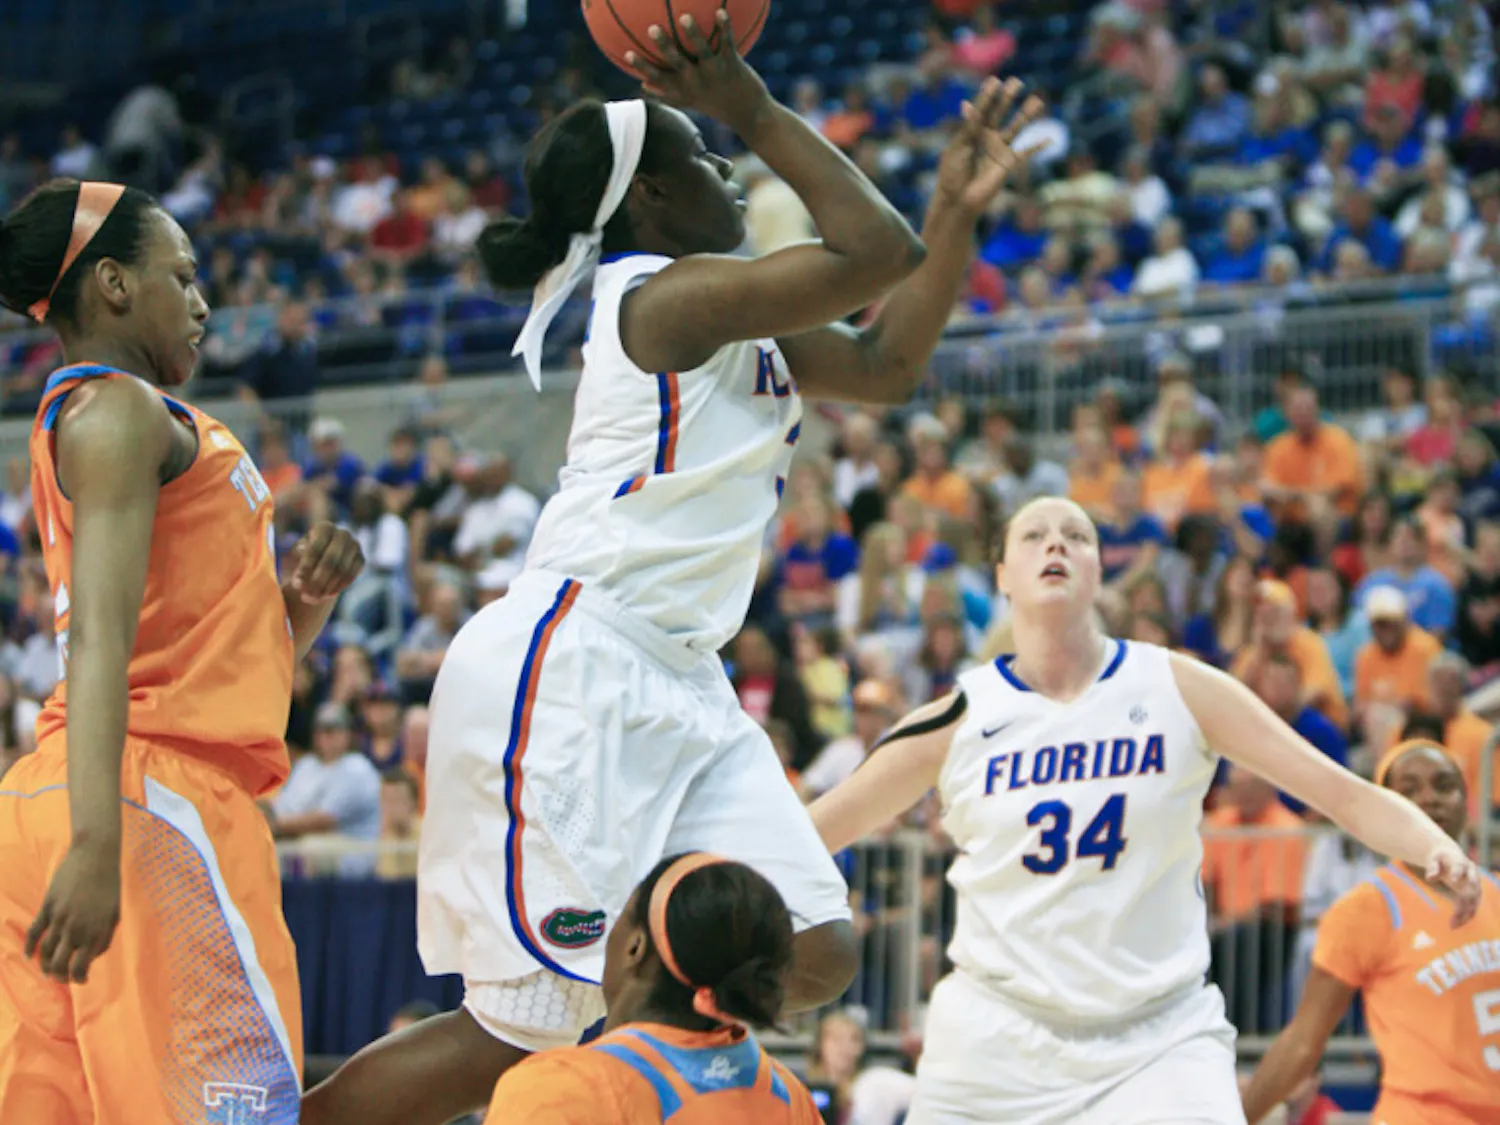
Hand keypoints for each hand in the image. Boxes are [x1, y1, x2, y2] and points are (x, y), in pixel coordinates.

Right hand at [25, 842, 121, 982]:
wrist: (95, 857)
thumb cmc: (109, 886)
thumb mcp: (115, 913)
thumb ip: (105, 937)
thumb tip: (93, 955)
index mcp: (96, 933)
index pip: (81, 968)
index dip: (79, 978)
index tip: (80, 980)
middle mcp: (77, 929)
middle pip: (59, 965)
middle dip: (59, 976)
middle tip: (61, 978)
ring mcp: (59, 919)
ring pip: (45, 952)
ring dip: (44, 965)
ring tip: (47, 971)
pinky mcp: (47, 907)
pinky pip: (34, 932)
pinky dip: (29, 946)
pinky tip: (28, 955)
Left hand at [287, 521, 363, 602]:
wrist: (318, 566)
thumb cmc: (300, 561)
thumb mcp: (293, 558)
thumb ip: (295, 559)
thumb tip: (300, 561)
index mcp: (323, 528)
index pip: (315, 549)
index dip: (305, 568)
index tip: (296, 585)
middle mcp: (342, 533)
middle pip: (331, 560)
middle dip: (318, 581)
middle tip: (306, 597)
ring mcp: (354, 545)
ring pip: (342, 570)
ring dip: (327, 587)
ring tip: (313, 599)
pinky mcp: (361, 559)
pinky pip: (351, 575)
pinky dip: (338, 586)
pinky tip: (327, 595)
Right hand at [627, 12, 771, 136]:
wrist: (749, 114)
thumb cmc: (716, 104)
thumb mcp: (689, 101)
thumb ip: (666, 92)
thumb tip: (643, 85)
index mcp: (684, 89)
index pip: (658, 78)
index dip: (642, 67)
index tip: (626, 53)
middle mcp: (696, 82)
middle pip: (676, 63)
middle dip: (664, 46)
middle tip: (652, 29)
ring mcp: (714, 73)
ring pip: (701, 51)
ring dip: (693, 34)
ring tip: (685, 17)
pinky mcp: (733, 66)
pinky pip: (727, 44)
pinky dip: (725, 28)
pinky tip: (721, 11)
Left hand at [933, 77, 1045, 216]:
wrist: (958, 199)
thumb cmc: (953, 173)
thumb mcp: (958, 147)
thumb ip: (968, 127)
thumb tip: (966, 104)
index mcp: (972, 132)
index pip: (981, 110)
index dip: (987, 96)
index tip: (994, 81)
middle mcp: (987, 137)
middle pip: (999, 113)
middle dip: (1008, 98)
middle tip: (1017, 82)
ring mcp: (999, 149)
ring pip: (1016, 128)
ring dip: (1026, 115)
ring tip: (1038, 101)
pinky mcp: (1008, 163)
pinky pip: (1026, 153)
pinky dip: (1037, 147)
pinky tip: (1050, 139)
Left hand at [1426, 841, 1481, 925]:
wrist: (1450, 856)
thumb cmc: (1439, 858)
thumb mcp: (1433, 859)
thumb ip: (1432, 867)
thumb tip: (1430, 878)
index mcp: (1460, 861)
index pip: (1460, 867)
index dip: (1457, 873)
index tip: (1453, 881)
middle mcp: (1471, 873)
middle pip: (1472, 888)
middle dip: (1465, 901)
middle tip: (1454, 914)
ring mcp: (1475, 884)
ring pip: (1474, 901)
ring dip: (1466, 914)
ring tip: (1453, 925)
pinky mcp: (1474, 892)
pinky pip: (1472, 906)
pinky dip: (1466, 916)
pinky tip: (1456, 924)